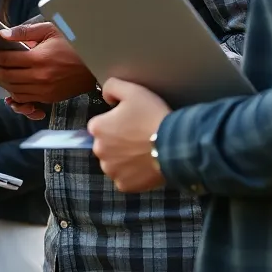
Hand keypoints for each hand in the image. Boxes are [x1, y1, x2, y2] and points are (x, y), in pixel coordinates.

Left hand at [0, 22, 96, 104]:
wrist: (97, 63)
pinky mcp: (50, 98)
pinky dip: (15, 94)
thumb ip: (25, 32)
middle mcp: (39, 78)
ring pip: (13, 91)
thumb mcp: (51, 30)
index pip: (6, 60)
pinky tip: (11, 85)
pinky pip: (26, 99)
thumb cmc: (74, 43)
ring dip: (2, 82)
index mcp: (38, 59)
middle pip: (6, 77)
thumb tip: (3, 35)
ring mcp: (45, 91)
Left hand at [88, 78, 171, 192]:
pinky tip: (146, 165)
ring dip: (125, 159)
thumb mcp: (132, 90)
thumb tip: (106, 97)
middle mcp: (99, 151)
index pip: (101, 125)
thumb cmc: (152, 116)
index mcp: (97, 128)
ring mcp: (111, 170)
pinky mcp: (124, 185)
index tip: (132, 123)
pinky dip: (134, 174)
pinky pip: (125, 178)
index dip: (117, 123)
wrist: (174, 145)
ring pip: (115, 163)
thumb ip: (112, 86)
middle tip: (140, 137)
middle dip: (118, 142)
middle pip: (106, 145)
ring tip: (144, 151)